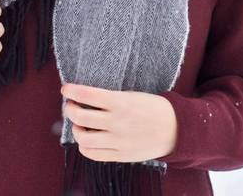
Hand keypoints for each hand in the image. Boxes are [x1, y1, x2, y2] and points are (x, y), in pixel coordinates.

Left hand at [61, 83, 177, 162]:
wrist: (176, 129)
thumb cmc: (154, 108)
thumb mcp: (134, 96)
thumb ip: (111, 99)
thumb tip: (85, 98)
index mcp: (121, 102)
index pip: (88, 94)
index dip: (72, 91)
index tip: (65, 89)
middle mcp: (117, 122)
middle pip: (80, 116)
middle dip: (70, 109)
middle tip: (70, 106)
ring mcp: (118, 140)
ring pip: (83, 137)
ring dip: (75, 129)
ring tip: (79, 124)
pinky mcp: (120, 154)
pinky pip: (93, 154)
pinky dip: (84, 146)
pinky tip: (87, 139)